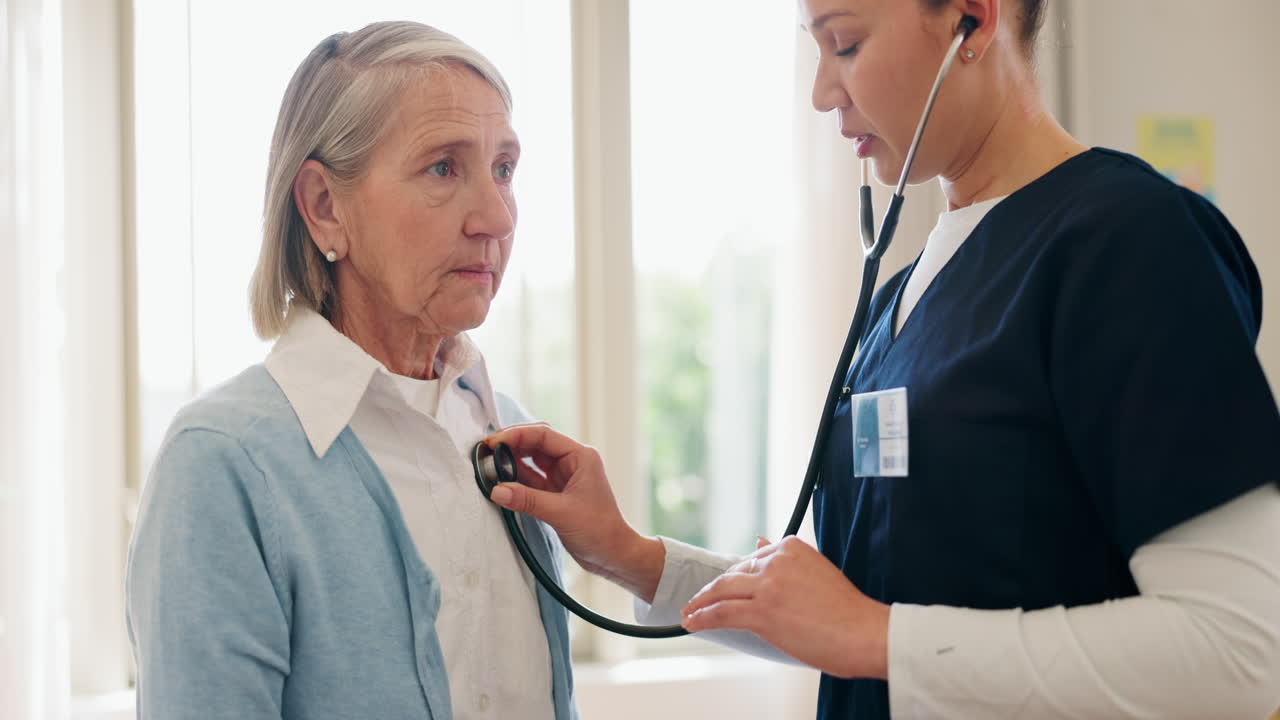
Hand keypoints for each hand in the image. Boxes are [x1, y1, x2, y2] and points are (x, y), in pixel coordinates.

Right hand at [483, 423, 663, 601]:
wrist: (613, 555)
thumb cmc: (599, 531)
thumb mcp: (561, 513)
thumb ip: (528, 500)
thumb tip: (497, 490)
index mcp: (580, 456)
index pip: (544, 435)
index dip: (516, 435)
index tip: (493, 442)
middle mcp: (572, 462)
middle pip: (536, 443)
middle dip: (511, 444)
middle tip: (486, 449)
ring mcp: (563, 477)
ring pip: (532, 461)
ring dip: (511, 462)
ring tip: (488, 464)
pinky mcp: (556, 493)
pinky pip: (531, 480)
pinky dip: (515, 480)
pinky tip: (500, 481)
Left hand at [680, 536, 889, 679]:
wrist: (864, 633)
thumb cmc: (847, 610)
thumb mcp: (816, 570)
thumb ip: (786, 558)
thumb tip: (757, 540)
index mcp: (791, 547)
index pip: (752, 559)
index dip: (736, 576)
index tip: (726, 587)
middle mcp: (776, 560)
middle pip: (733, 573)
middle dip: (713, 589)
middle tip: (699, 600)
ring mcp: (767, 585)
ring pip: (722, 590)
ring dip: (700, 602)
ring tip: (689, 612)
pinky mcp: (762, 612)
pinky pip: (722, 612)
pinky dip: (702, 617)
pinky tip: (692, 622)